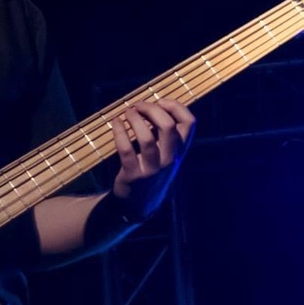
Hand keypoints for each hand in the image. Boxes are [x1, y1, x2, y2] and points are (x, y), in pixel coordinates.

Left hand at [110, 98, 195, 219]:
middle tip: (138, 105)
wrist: (140, 204)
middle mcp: (170, 159)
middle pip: (168, 126)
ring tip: (127, 112)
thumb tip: (154, 106)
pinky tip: (115, 122)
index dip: (175, 106)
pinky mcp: (134, 174)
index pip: (189, 122)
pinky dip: (119, 132)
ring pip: (146, 138)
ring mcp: (153, 168)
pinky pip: (125, 149)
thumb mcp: (167, 154)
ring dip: (134, 120)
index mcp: (180, 150)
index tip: (159, 101)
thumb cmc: (153, 171)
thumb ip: (166, 134)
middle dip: (151, 109)